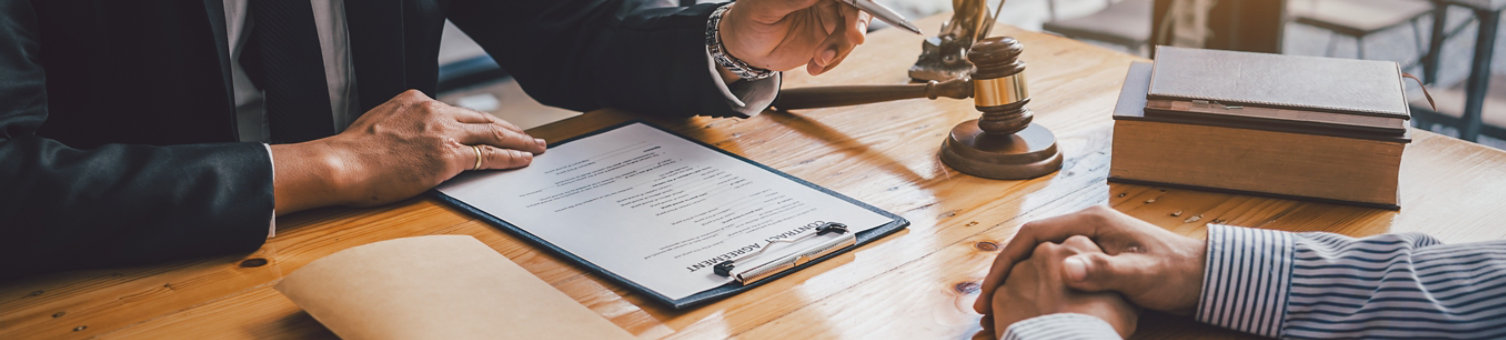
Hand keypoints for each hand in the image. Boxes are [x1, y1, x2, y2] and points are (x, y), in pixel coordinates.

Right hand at [270, 90, 546, 212]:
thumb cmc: (352, 152)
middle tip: (530, 135)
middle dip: (509, 128)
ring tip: (537, 146)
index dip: (481, 122)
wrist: (342, 163)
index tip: (495, 127)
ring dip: (518, 141)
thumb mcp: (378, 122)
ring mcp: (442, 133)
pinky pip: (487, 156)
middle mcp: (433, 110)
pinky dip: (510, 158)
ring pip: (491, 134)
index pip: (457, 112)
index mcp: (416, 99)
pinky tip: (524, 160)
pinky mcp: (447, 156)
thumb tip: (412, 139)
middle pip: (481, 119)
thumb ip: (402, 124)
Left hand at [718, 0, 872, 75]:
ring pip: (851, 29)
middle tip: (854, 38)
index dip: (854, 0)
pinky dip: (834, 61)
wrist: (746, 49)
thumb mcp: (764, 9)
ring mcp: (828, 17)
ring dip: (840, 47)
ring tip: (818, 60)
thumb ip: (790, 0)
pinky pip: (842, 49)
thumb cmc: (748, 20)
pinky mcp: (829, 39)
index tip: (853, 19)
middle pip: (854, 6)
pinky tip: (815, 67)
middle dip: (857, 22)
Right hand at [975, 206, 1207, 315]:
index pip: (1032, 235)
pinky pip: (1052, 267)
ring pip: (1038, 257)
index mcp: (1089, 220)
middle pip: (1028, 245)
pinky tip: (1029, 305)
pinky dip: (1034, 284)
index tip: (989, 292)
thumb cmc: (1174, 274)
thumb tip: (1063, 268)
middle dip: (1003, 275)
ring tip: (1000, 310)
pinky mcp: (1092, 255)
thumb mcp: (1140, 275)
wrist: (1202, 275)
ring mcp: (1087, 239)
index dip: (1005, 262)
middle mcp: (1083, 224)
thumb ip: (1103, 272)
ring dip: (1016, 281)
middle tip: (985, 308)